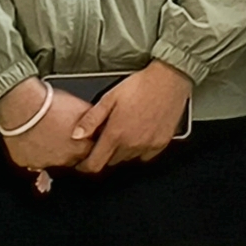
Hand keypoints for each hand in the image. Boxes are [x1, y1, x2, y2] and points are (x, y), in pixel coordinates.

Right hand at [0, 78, 92, 173]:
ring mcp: (43, 163)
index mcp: (82, 148)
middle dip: (70, 148)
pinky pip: (32, 160)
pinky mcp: (24, 162)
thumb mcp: (83, 108)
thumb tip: (101, 125)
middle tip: (63, 133)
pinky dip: (34, 152)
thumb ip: (94, 122)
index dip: (87, 143)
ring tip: (48, 134)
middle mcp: (64, 159)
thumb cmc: (51, 104)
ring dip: (52, 151)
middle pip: (72, 158)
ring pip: (52, 160)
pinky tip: (34, 138)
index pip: (92, 153)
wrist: (23, 104)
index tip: (84, 137)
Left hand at [74, 63, 194, 172]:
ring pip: (128, 158)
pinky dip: (139, 150)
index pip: (94, 163)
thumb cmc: (141, 85)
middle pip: (111, 161)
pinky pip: (145, 155)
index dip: (85, 166)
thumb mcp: (109, 98)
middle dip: (105, 153)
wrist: (170, 79)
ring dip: (122, 151)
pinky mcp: (161, 143)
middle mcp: (132, 143)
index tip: (83, 163)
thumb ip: (91, 119)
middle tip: (106, 138)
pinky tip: (139, 135)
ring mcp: (148, 145)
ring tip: (124, 132)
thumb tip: (76, 135)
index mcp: (115, 134)